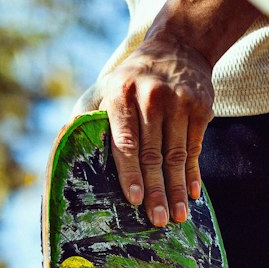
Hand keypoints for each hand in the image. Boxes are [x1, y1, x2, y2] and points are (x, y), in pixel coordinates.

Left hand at [99, 34, 213, 227]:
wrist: (178, 46)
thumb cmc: (134, 79)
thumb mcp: (109, 88)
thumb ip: (92, 116)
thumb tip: (68, 148)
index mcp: (123, 95)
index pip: (126, 143)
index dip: (131, 174)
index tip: (135, 200)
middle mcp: (152, 98)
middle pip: (153, 155)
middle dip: (156, 192)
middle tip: (158, 221)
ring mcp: (179, 101)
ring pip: (177, 156)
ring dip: (178, 190)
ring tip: (178, 216)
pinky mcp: (200, 107)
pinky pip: (195, 148)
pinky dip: (193, 174)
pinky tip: (192, 195)